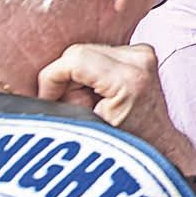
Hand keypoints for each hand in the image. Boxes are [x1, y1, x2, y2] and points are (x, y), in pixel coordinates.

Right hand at [38, 43, 172, 140]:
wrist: (156, 144)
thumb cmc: (123, 144)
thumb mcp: (85, 128)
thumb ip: (63, 107)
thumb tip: (39, 95)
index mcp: (129, 78)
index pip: (74, 59)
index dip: (51, 80)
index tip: (48, 101)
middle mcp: (140, 59)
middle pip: (78, 53)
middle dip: (65, 81)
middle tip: (75, 107)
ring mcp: (143, 53)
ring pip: (86, 52)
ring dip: (78, 77)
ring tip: (90, 103)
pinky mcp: (141, 52)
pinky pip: (99, 54)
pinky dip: (91, 73)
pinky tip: (99, 94)